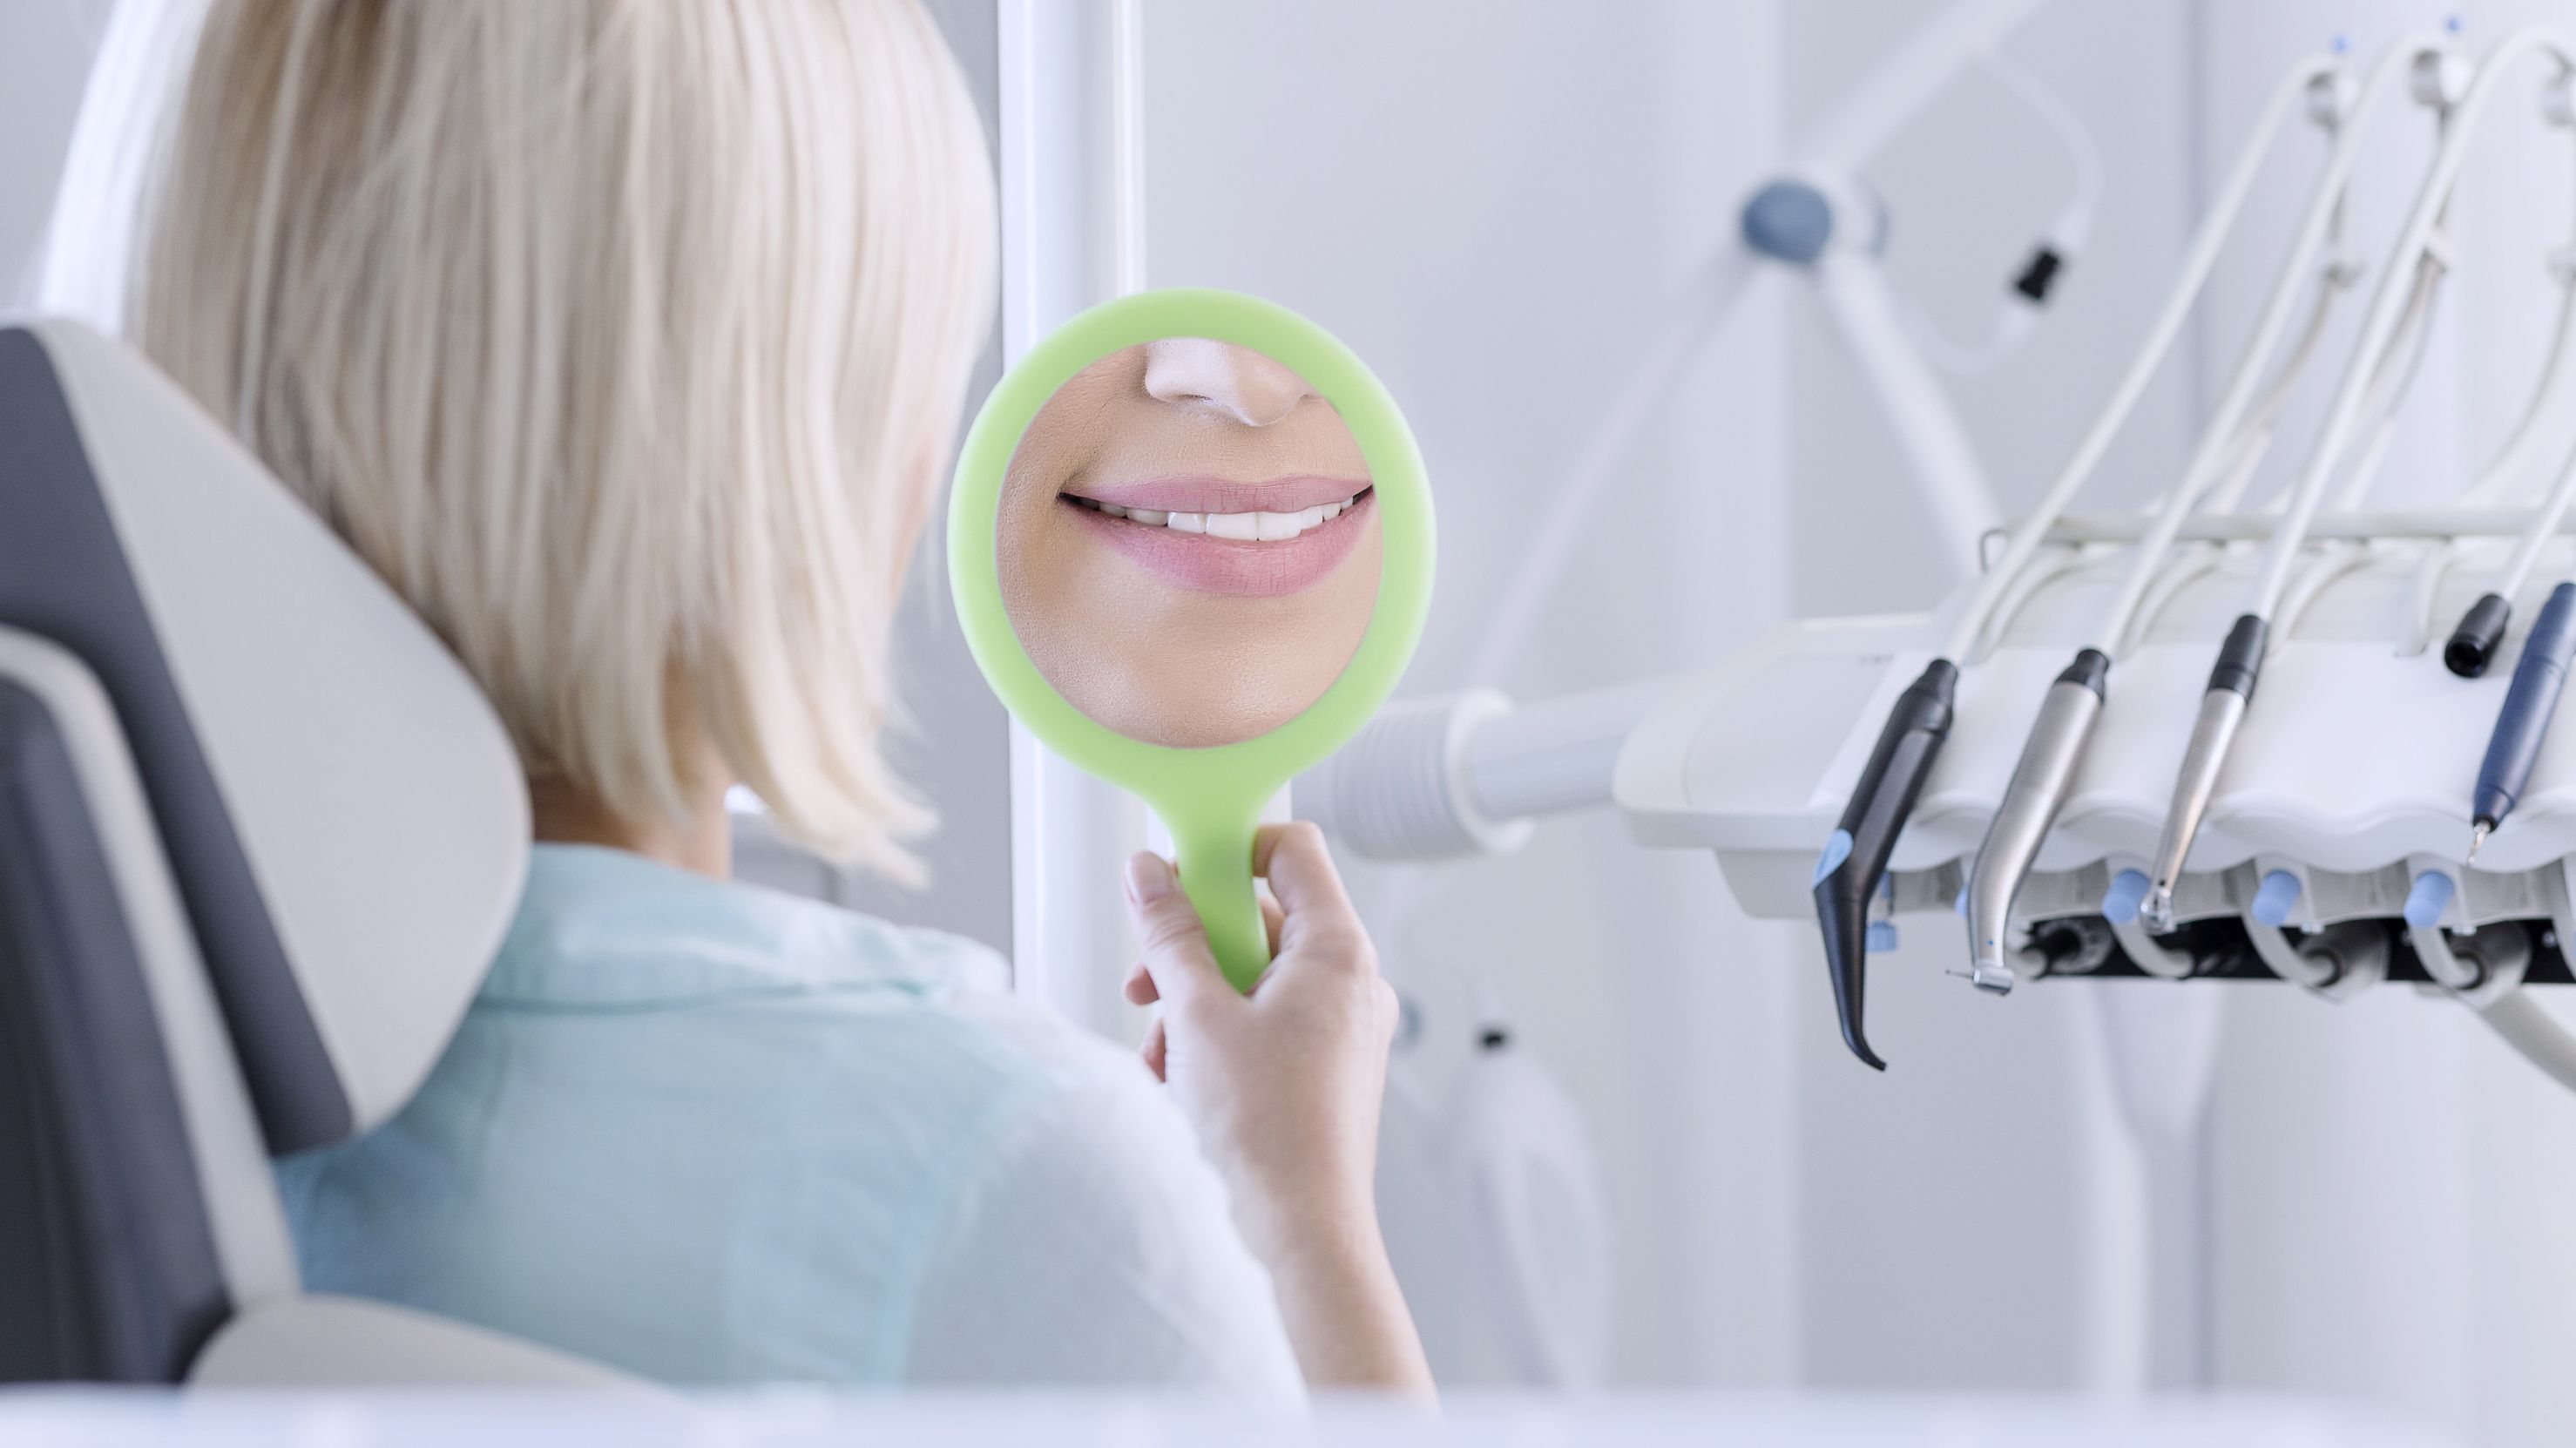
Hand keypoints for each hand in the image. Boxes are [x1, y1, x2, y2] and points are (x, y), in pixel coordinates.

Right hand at [1122, 822, 1429, 1392]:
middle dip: (1193, 947)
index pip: (1291, 850)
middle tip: (1145, 981)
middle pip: (1263, 919)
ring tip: (1161, 1052)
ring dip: (1195, 1003)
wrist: (1299, 1233)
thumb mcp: (1196, 1015)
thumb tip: (1148, 873)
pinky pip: (1267, 1024)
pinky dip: (1219, 1039)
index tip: (1175, 875)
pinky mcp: (1329, 1069)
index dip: (1229, 849)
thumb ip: (1169, 934)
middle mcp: (1353, 982)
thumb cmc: (1263, 1131)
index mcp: (1337, 951)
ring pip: (1256, 978)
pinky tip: (1180, 1082)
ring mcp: (1345, 1029)